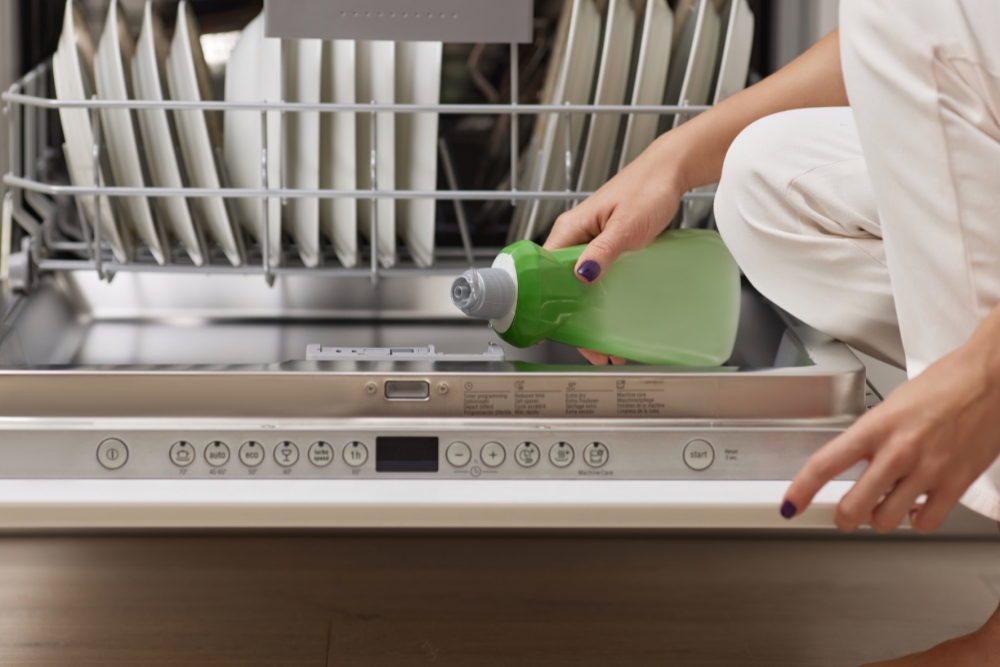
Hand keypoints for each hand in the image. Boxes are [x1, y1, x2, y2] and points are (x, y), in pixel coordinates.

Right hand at [543, 136, 687, 365]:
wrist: (672, 172)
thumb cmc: (648, 187)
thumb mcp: (625, 225)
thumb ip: (604, 250)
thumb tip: (582, 275)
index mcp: (570, 229)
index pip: (545, 272)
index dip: (550, 302)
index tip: (561, 328)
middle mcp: (577, 237)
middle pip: (563, 286)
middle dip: (576, 319)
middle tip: (594, 347)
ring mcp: (593, 244)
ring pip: (583, 285)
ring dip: (592, 313)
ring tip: (609, 341)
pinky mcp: (610, 248)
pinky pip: (600, 278)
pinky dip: (606, 299)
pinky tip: (618, 315)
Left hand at [782, 321, 999, 532]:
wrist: (992, 378)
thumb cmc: (945, 385)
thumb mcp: (893, 405)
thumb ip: (871, 437)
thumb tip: (851, 462)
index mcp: (876, 425)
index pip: (825, 464)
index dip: (802, 489)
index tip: (791, 503)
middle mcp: (899, 450)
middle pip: (853, 505)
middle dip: (844, 516)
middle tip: (845, 514)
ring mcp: (928, 470)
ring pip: (886, 519)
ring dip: (880, 518)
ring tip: (884, 506)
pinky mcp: (956, 483)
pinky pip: (926, 522)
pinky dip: (916, 520)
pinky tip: (916, 506)